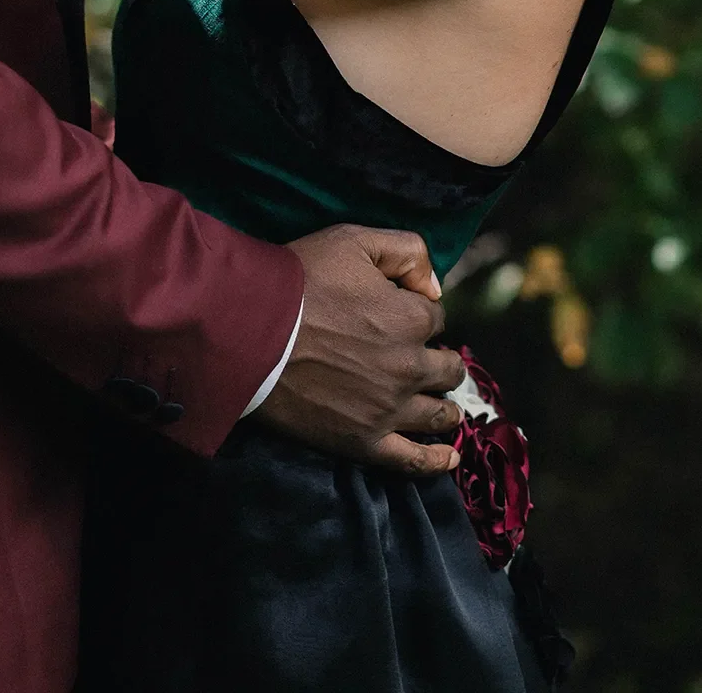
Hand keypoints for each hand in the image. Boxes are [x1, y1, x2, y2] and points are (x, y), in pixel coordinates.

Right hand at [259, 225, 464, 474]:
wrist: (250, 329)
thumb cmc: (301, 280)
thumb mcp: (355, 239)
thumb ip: (408, 252)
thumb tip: (435, 287)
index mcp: (411, 318)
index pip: (436, 316)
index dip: (419, 312)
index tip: (400, 312)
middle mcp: (410, 367)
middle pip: (446, 368)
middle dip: (440, 359)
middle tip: (423, 358)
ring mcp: (389, 409)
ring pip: (439, 414)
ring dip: (446, 407)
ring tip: (445, 407)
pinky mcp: (364, 441)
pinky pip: (413, 460)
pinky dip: (437, 461)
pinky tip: (450, 459)